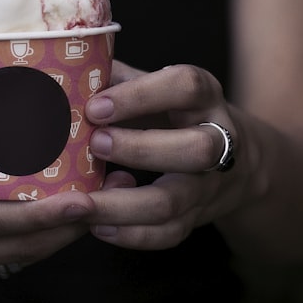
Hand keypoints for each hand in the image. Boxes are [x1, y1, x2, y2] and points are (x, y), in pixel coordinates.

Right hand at [0, 85, 95, 294]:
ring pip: (15, 258)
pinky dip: (31, 239)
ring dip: (58, 234)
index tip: (87, 199)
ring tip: (98, 197)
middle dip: (71, 225)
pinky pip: (0, 260)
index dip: (46, 215)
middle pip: (19, 248)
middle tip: (114, 189)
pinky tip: (54, 212)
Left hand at [84, 62, 250, 249]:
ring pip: (174, 200)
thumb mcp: (156, 87)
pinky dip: (131, 235)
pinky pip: (169, 233)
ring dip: (123, 204)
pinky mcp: (198, 217)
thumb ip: (117, 78)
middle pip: (196, 149)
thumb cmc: (173, 114)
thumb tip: (62, 68)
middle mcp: (218, 139)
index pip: (186, 87)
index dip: (141, 95)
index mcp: (203, 97)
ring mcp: (210, 184)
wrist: (239, 161)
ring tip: (82, 201)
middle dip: (140, 149)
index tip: (96, 106)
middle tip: (94, 145)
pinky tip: (96, 226)